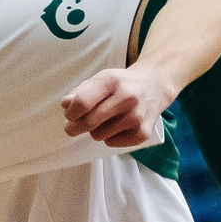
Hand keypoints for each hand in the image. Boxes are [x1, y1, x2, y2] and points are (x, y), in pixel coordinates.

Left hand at [60, 64, 174, 149]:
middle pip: (88, 122)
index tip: (70, 114)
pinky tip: (118, 125)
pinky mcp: (142, 133)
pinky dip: (109, 137)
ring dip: (95, 130)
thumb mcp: (101, 79)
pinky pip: (111, 143)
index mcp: (111, 81)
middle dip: (75, 127)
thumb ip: (80, 92)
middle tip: (73, 126)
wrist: (154, 86)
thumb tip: (66, 106)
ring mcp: (136, 117)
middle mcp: (126, 98)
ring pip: (98, 135)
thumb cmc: (121, 84)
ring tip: (104, 120)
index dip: (70, 112)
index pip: (82, 103)